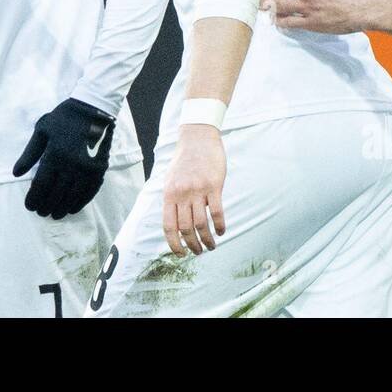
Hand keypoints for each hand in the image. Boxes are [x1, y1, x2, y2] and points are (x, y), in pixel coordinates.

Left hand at [12, 97, 114, 219]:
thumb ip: (29, 153)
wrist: (93, 108)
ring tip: (55, 214)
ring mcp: (87, 169)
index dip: (34, 199)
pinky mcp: (99, 169)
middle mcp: (71, 165)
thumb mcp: (42, 130)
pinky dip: (80, 202)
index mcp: (54, 155)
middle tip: (41, 212)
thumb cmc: (64, 118)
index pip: (41, 185)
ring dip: (62, 207)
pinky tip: (73, 208)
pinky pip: (89, 192)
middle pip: (56, 194)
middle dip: (47, 206)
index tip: (30, 206)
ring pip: (73, 196)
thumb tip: (16, 173)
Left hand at [162, 124, 225, 255]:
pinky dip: (220, 225)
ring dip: (207, 239)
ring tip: (211, 246)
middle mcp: (182, 194)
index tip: (181, 254)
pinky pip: (217, 212)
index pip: (169, 226)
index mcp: (169, 194)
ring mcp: (198, 190)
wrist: (198, 137)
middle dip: (193, 245)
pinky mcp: (214, 186)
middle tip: (199, 252)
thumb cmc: (184, 160)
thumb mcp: (170, 179)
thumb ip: (171, 200)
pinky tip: (222, 231)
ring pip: (202, 224)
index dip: (174, 244)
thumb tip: (173, 223)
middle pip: (186, 228)